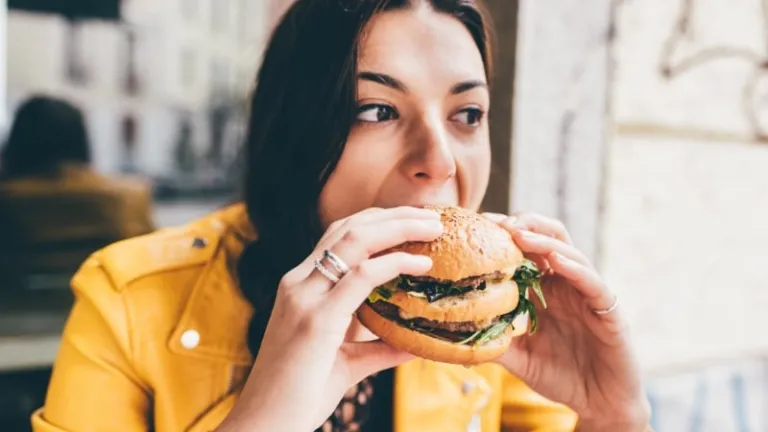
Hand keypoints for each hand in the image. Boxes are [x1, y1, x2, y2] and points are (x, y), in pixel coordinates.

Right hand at [218, 206, 442, 431]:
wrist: (266, 425)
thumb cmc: (300, 394)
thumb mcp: (346, 362)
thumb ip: (379, 348)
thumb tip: (416, 343)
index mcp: (301, 287)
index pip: (339, 236)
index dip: (378, 221)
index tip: (414, 221)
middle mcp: (298, 283)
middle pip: (349, 227)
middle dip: (394, 215)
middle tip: (434, 216)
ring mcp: (304, 297)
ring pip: (355, 240)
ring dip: (399, 227)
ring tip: (434, 228)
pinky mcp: (316, 319)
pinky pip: (361, 277)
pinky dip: (395, 264)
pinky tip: (421, 265)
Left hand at [483, 212, 650, 430]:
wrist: (600, 404)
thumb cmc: (562, 377)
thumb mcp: (520, 358)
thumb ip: (495, 343)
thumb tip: (457, 334)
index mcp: (546, 290)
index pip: (526, 252)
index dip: (505, 235)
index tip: (479, 225)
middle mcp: (567, 285)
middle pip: (549, 239)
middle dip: (525, 224)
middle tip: (498, 223)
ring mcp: (588, 295)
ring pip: (570, 254)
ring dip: (544, 241)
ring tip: (519, 234)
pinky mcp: (608, 310)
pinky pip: (593, 283)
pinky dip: (575, 269)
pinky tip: (556, 261)